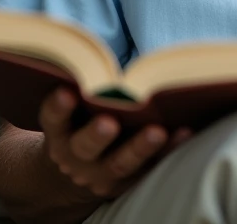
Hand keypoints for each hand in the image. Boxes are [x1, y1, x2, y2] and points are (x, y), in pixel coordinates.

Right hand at [39, 88, 191, 199]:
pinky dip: (168, 151)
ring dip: (140, 147)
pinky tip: (183, 133)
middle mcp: (75, 157)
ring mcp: (101, 174)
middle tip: (109, 122)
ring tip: (157, 131)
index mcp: (58, 134)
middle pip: (85, 147)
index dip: (57, 107)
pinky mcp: (128, 182)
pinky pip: (150, 168)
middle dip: (96, 135)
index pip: (53, 120)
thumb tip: (90, 55)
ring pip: (120, 163)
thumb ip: (79, 89)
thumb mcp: (70, 111)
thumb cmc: (79, 121)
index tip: (66, 91)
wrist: (76, 172)